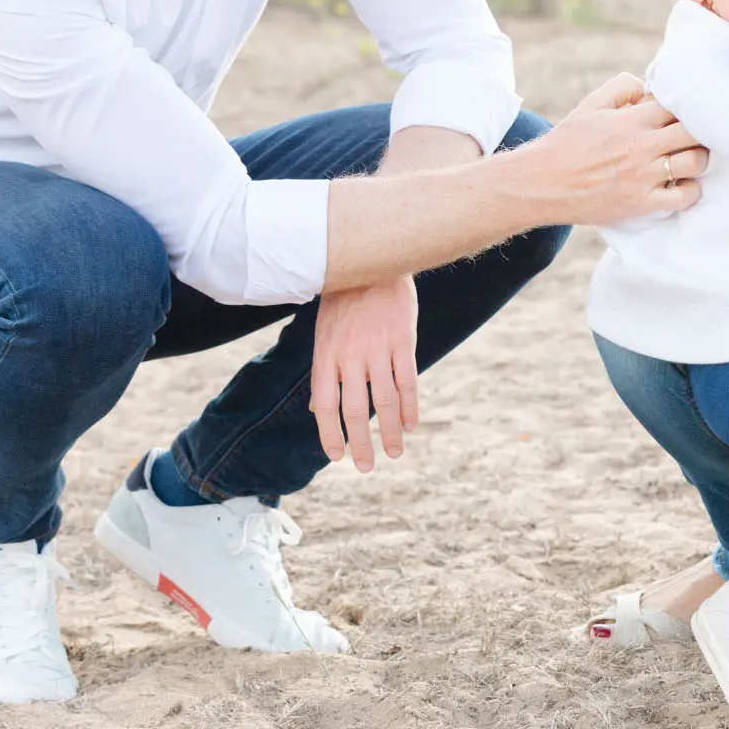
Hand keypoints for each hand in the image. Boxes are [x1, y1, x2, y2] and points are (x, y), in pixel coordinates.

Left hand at [310, 275, 417, 472]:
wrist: (370, 261)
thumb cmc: (343, 300)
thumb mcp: (324, 333)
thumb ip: (323, 372)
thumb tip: (318, 409)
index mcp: (326, 355)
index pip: (326, 405)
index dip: (330, 434)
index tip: (338, 457)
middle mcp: (350, 355)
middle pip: (355, 409)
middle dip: (361, 442)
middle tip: (367, 467)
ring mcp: (377, 348)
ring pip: (385, 400)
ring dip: (390, 430)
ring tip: (394, 453)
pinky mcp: (401, 340)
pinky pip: (407, 380)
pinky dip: (410, 405)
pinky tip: (410, 424)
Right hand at [523, 74, 708, 224]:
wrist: (544, 183)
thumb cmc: (568, 142)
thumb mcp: (591, 104)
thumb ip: (623, 87)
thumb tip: (650, 86)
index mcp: (632, 119)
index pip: (679, 104)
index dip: (688, 105)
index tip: (687, 110)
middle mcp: (642, 146)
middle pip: (696, 131)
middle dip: (702, 129)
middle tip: (696, 134)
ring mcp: (644, 176)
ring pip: (696, 162)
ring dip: (700, 158)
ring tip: (690, 157)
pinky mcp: (642, 203)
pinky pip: (684, 198)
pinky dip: (692, 191)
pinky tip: (683, 184)